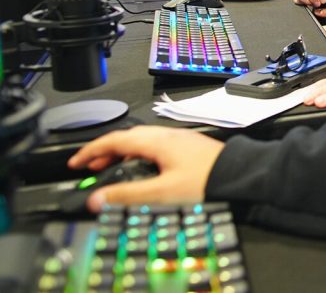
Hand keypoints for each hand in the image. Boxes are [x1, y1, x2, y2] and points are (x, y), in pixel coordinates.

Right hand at [67, 127, 223, 210]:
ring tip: (112, 168)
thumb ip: (128, 195)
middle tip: (90, 166)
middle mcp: (167, 135)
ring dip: (123, 152)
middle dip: (105, 150)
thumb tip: (99, 198)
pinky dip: (139, 155)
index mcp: (157, 140)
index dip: (91, 150)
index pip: (115, 139)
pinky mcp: (188, 147)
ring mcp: (179, 139)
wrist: (242, 174)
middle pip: (127, 137)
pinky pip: (155, 145)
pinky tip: (142, 169)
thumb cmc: (208, 179)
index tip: (76, 162)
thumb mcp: (163, 191)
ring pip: (142, 141)